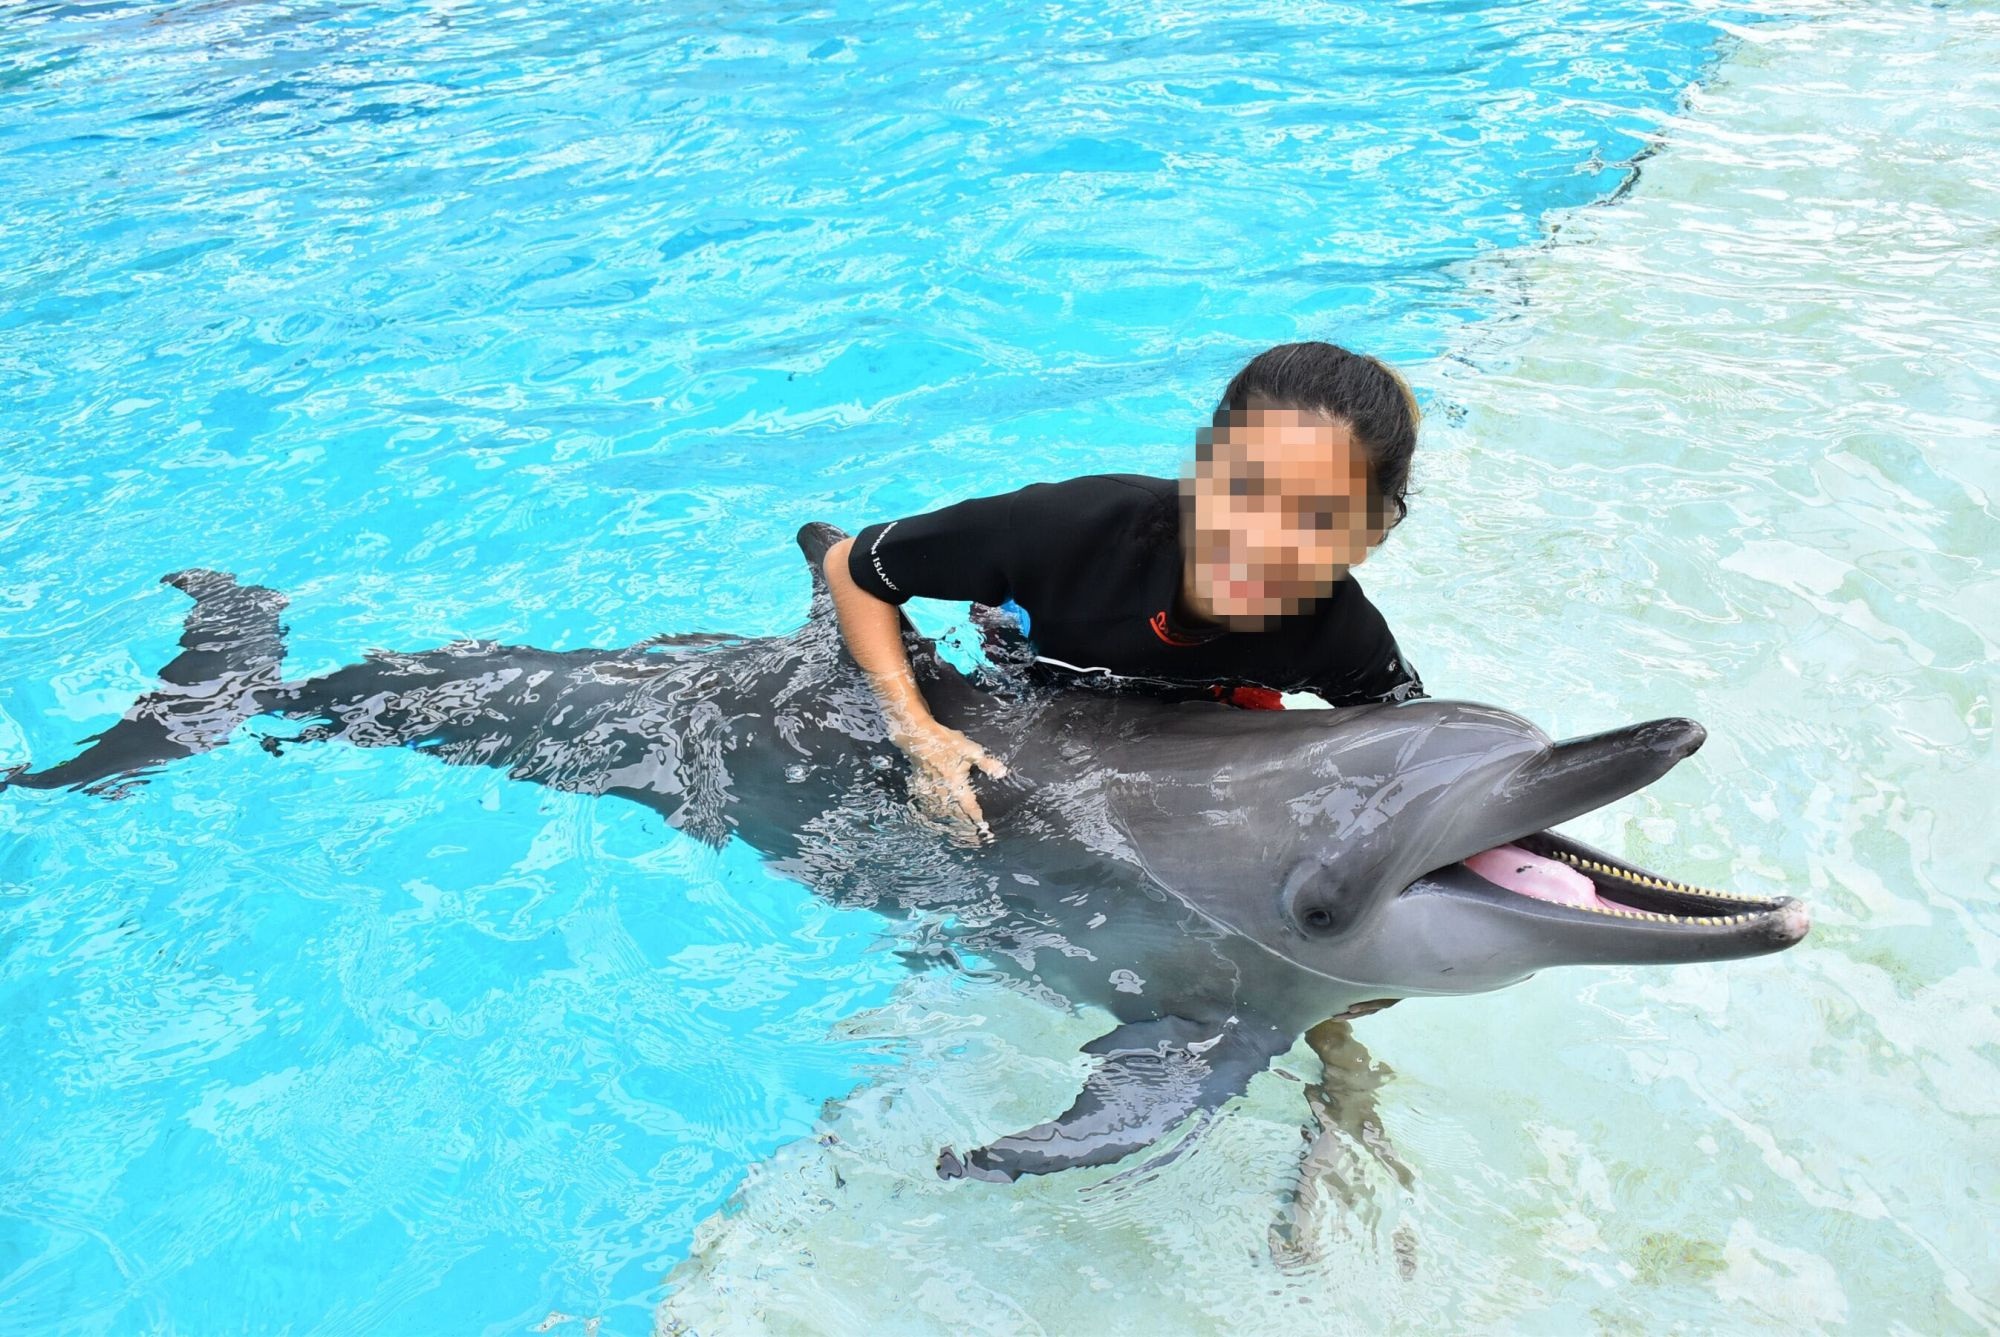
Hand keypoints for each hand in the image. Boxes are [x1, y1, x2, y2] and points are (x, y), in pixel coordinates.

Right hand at [896, 722, 1008, 843]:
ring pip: (943, 813)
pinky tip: (940, 818)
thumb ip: (986, 764)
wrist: (918, 737)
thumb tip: (1002, 773)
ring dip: (952, 824)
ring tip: (960, 833)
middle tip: (973, 838)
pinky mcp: (922, 788)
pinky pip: (930, 806)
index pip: (970, 808)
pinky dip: (937, 814)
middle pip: (956, 815)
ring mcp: (931, 791)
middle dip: (965, 827)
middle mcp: (943, 792)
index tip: (985, 830)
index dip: (978, 820)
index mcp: (956, 785)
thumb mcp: (970, 750)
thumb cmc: (945, 742)